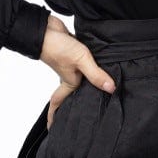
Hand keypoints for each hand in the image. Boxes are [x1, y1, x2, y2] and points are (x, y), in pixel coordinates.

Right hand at [39, 13, 115, 128]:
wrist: (46, 29)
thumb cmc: (58, 47)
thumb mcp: (80, 61)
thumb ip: (96, 74)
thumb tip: (111, 89)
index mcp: (68, 82)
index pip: (59, 104)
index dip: (55, 116)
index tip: (52, 129)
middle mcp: (68, 75)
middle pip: (71, 93)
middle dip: (73, 104)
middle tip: (80, 115)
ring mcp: (70, 64)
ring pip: (79, 78)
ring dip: (85, 84)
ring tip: (95, 92)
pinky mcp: (73, 52)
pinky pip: (83, 64)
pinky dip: (90, 67)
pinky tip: (97, 68)